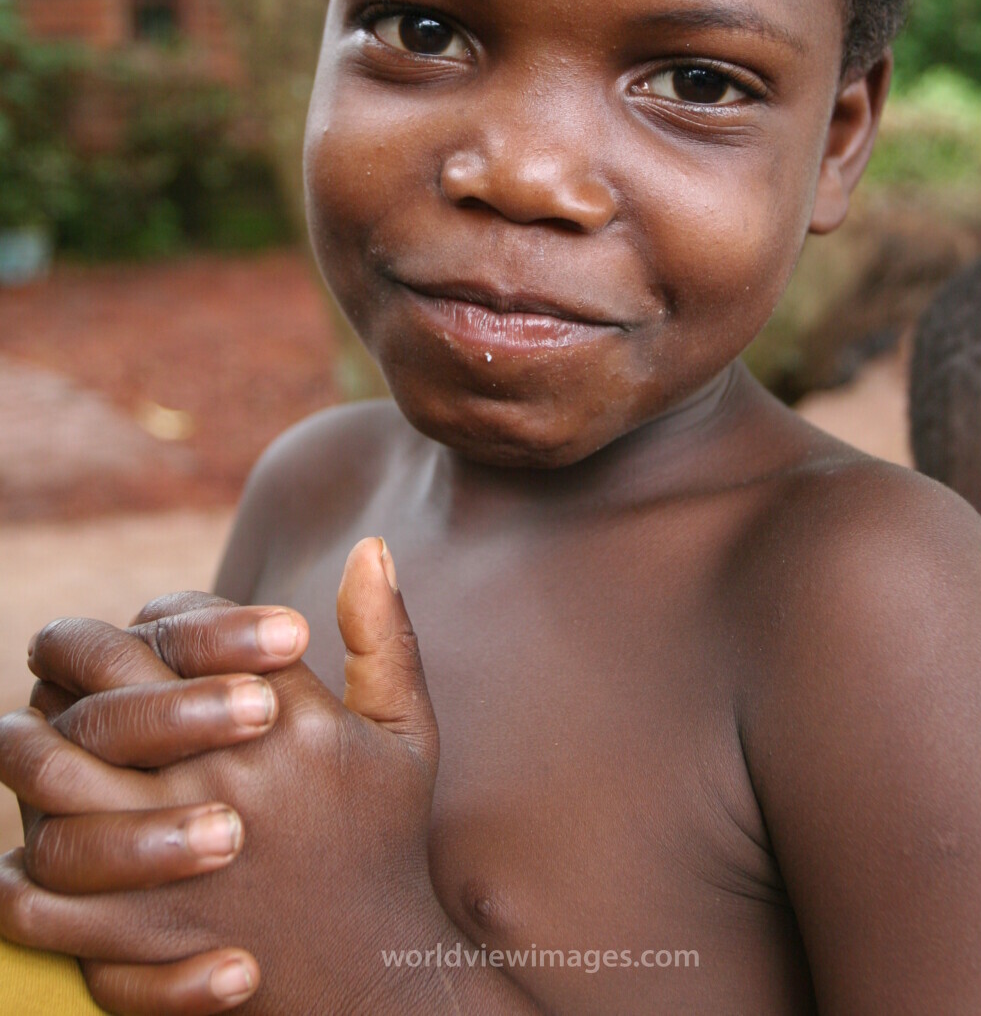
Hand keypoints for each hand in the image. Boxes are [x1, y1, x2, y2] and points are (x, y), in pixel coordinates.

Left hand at [0, 539, 446, 1014]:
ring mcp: (176, 861)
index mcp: (288, 723)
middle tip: (65, 653)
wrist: (373, 978)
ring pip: (57, 778)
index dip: (164, 613)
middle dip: (76, 651)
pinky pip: (42, 890)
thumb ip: (386, 638)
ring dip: (30, 744)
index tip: (156, 623)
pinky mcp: (140, 935)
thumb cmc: (384, 840)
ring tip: (35, 729)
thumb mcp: (405, 734)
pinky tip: (31, 831)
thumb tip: (369, 546)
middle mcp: (227, 781)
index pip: (191, 626)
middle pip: (112, 687)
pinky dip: (22, 860)